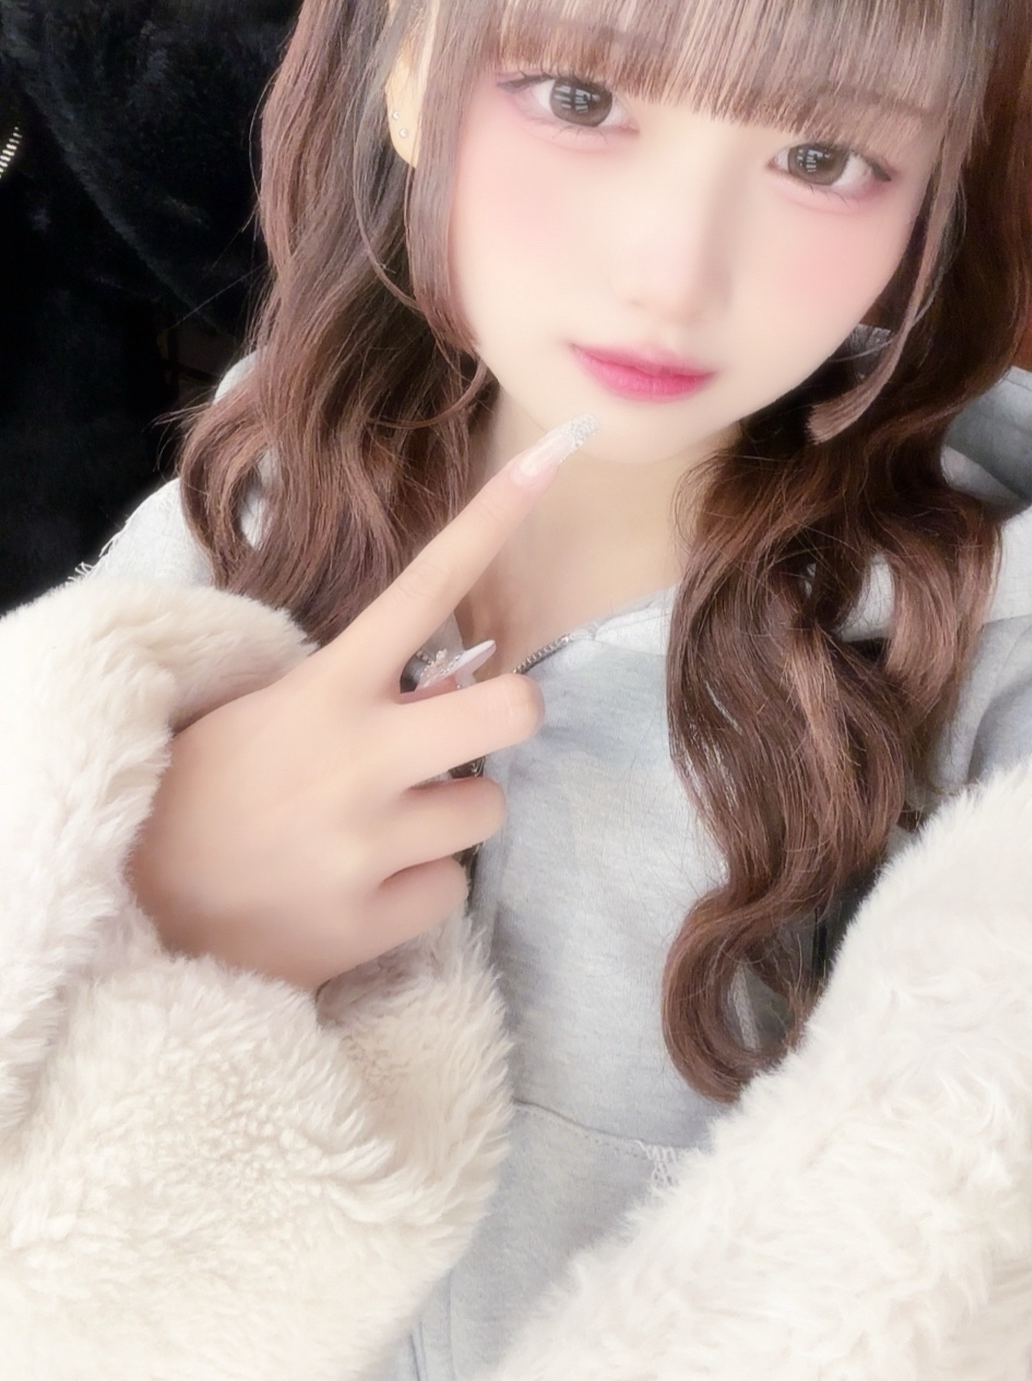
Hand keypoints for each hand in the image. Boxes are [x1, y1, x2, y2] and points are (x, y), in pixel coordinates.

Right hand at [128, 429, 588, 986]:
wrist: (130, 910)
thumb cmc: (201, 794)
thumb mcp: (263, 714)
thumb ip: (355, 695)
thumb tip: (447, 689)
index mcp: (326, 690)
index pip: (424, 590)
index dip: (492, 523)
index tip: (552, 458)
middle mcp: (358, 760)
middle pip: (512, 710)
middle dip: (511, 714)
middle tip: (470, 730)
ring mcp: (367, 844)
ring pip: (486, 811)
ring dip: (447, 818)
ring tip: (378, 829)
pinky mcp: (369, 922)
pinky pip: (448, 890)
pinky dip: (414, 891)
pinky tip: (357, 891)